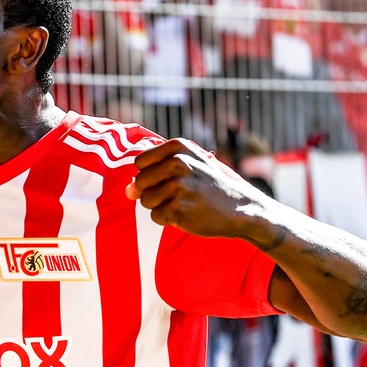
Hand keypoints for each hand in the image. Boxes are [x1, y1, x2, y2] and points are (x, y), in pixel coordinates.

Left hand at [125, 138, 269, 238]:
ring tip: (183, 202)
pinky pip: (155, 216)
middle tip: (178, 193)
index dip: (149, 174)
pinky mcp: (179, 208)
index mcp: (179, 147)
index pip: (140, 161)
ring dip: (160, 206)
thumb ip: (154, 171)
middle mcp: (178, 163)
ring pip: (145, 200)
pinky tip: (186, 213)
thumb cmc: (208, 185)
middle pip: (140, 181)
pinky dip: (167, 219)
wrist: (239, 208)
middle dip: (152, 191)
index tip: (168, 178)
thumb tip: (127, 190)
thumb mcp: (188, 164)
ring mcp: (178, 186)